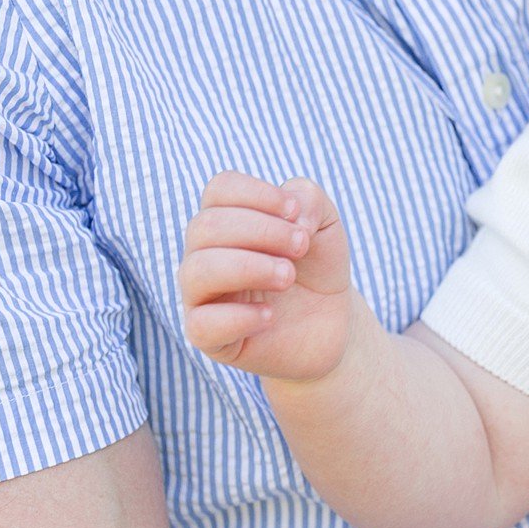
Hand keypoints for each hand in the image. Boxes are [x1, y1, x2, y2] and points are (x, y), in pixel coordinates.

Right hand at [177, 172, 360, 382]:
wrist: (331, 323)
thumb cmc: (317, 267)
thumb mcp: (325, 223)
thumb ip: (308, 199)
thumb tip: (290, 218)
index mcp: (225, 219)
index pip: (219, 188)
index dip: (259, 194)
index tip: (296, 213)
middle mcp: (203, 254)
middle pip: (205, 226)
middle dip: (262, 231)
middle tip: (301, 248)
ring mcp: (201, 297)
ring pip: (196, 270)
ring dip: (250, 267)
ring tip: (287, 276)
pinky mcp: (210, 339)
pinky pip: (200, 325)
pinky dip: (239, 316)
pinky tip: (270, 315)